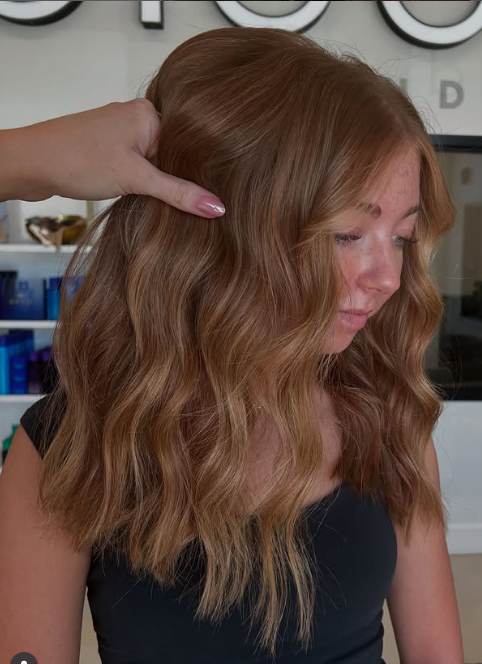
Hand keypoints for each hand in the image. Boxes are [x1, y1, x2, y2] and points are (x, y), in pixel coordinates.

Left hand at [0, 99, 224, 217]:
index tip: (211, 196)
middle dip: (177, 180)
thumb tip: (216, 206)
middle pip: (172, 155)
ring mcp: (122, 134)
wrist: (32, 164)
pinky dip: (142, 183)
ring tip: (161, 199)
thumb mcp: (136, 179)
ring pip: (155, 163)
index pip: (188, 145)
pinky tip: (141, 195)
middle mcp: (137, 118)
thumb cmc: (76, 159)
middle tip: (191, 205)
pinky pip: (139, 167)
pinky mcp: (110, 150)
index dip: (197, 172)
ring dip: (158, 184)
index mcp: (149, 113)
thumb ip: (178, 193)